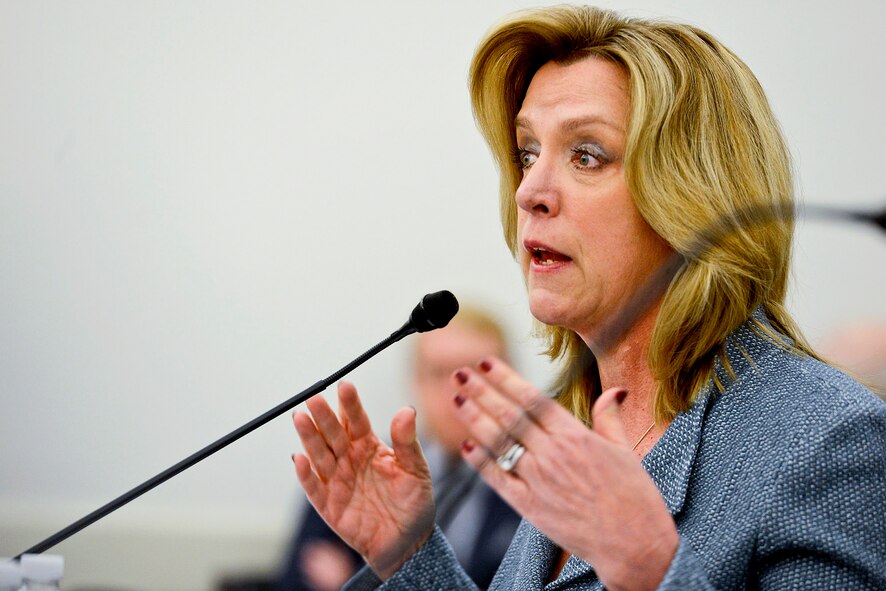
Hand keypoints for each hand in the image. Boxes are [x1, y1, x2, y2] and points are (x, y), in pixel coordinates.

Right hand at [292, 381, 434, 578]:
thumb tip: (407, 410)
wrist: (409, 543)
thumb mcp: (417, 469)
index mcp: (369, 446)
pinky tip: (299, 458)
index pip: (357, 420)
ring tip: (301, 418)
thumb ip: (407, 441)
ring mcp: (337, 481)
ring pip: (319, 455)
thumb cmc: (413, 503)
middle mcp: (349, 459)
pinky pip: (314, 488)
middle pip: (333, 433)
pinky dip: (305, 474)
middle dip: (324, 416)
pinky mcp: (329, 505)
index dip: (350, 404)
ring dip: (309, 437)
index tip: (345, 386)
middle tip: (315, 398)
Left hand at [452, 358, 677, 590]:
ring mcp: (539, 481)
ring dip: (474, 419)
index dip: (506, 378)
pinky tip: (466, 445)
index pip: (533, 399)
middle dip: (481, 392)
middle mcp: (554, 455)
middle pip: (509, 416)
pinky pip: (499, 480)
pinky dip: (480, 462)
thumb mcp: (625, 451)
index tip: (486, 362)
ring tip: (456, 398)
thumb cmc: (634, 498)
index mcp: (576, 436)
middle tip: (460, 373)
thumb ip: (609, 418)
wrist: (634, 545)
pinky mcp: (531, 508)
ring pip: (499, 444)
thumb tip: (614, 391)